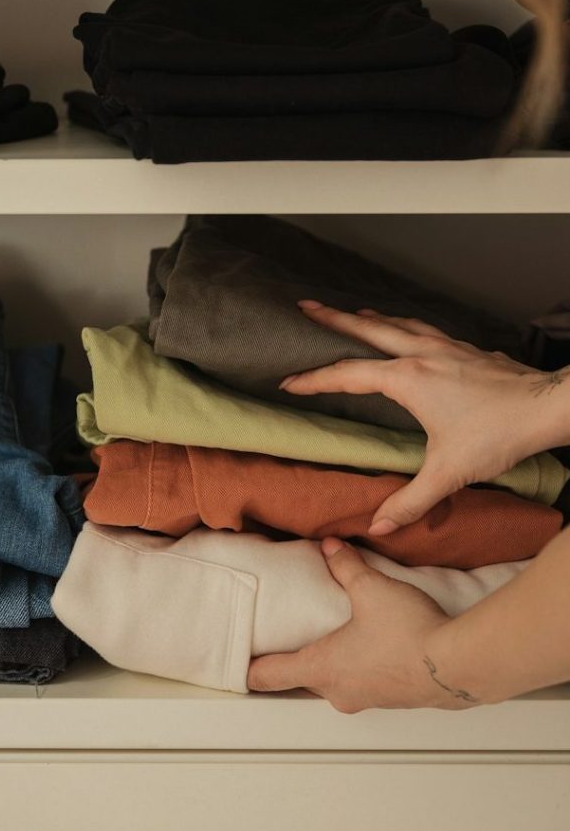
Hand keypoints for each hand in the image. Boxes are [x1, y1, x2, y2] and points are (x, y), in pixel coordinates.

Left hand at [247, 538, 475, 710]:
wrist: (458, 665)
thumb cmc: (409, 632)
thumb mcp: (370, 589)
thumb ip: (345, 566)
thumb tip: (331, 546)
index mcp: (321, 668)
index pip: (267, 676)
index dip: (246, 668)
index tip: (233, 660)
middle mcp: (338, 691)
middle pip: (299, 678)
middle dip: (293, 656)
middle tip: (286, 633)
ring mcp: (365, 699)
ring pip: (333, 680)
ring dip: (328, 660)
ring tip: (330, 633)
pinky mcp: (390, 698)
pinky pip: (360, 682)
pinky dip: (356, 665)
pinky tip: (370, 643)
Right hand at [280, 301, 566, 534]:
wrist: (549, 406)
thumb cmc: (498, 433)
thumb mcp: (448, 472)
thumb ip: (410, 500)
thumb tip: (378, 525)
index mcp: (407, 379)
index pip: (347, 375)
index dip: (314, 379)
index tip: (288, 381)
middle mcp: (422, 354)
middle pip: (367, 328)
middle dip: (333, 317)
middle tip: (307, 305)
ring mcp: (447, 346)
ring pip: (399, 323)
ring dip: (371, 317)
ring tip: (354, 312)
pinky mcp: (468, 349)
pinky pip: (426, 329)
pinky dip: (406, 326)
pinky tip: (411, 333)